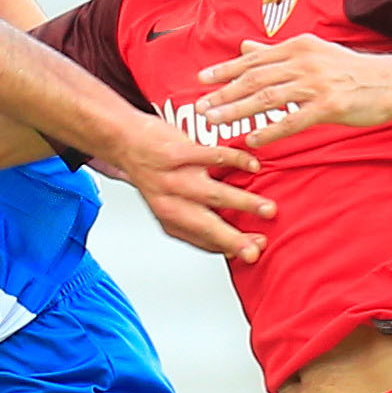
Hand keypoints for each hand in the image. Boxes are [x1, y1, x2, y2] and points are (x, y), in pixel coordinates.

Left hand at [106, 123, 271, 262]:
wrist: (125, 139)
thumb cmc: (153, 173)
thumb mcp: (167, 205)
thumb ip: (195, 223)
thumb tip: (230, 245)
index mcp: (170, 220)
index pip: (202, 241)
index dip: (228, 248)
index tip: (252, 253)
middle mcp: (170, 202)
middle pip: (205, 226)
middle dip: (233, 239)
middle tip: (257, 247)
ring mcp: (173, 177)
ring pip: (213, 195)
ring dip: (243, 203)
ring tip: (266, 209)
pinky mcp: (177, 152)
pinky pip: (211, 157)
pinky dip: (235, 161)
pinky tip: (252, 166)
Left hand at [194, 36, 391, 147]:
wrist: (390, 82)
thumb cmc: (349, 71)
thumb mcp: (312, 53)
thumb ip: (276, 53)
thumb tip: (244, 46)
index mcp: (298, 46)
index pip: (254, 59)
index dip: (226, 69)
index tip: (202, 79)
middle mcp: (304, 61)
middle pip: (255, 78)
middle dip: (225, 93)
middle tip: (201, 107)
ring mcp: (316, 83)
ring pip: (268, 98)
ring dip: (239, 111)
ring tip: (216, 122)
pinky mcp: (329, 106)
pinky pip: (292, 120)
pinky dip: (270, 130)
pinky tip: (252, 139)